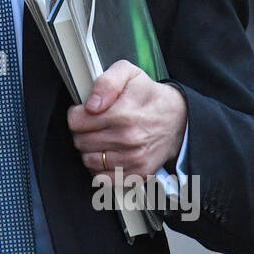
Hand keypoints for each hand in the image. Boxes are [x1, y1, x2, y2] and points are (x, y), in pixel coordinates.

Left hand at [67, 59, 186, 180]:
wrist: (177, 119)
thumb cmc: (148, 95)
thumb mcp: (129, 74)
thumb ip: (106, 82)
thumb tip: (91, 105)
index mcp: (123, 114)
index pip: (76, 122)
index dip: (76, 114)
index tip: (84, 112)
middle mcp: (129, 139)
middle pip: (80, 141)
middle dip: (81, 132)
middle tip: (93, 125)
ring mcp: (134, 159)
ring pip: (88, 160)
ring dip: (90, 150)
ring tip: (101, 138)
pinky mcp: (137, 174)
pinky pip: (102, 179)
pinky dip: (100, 169)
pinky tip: (107, 154)